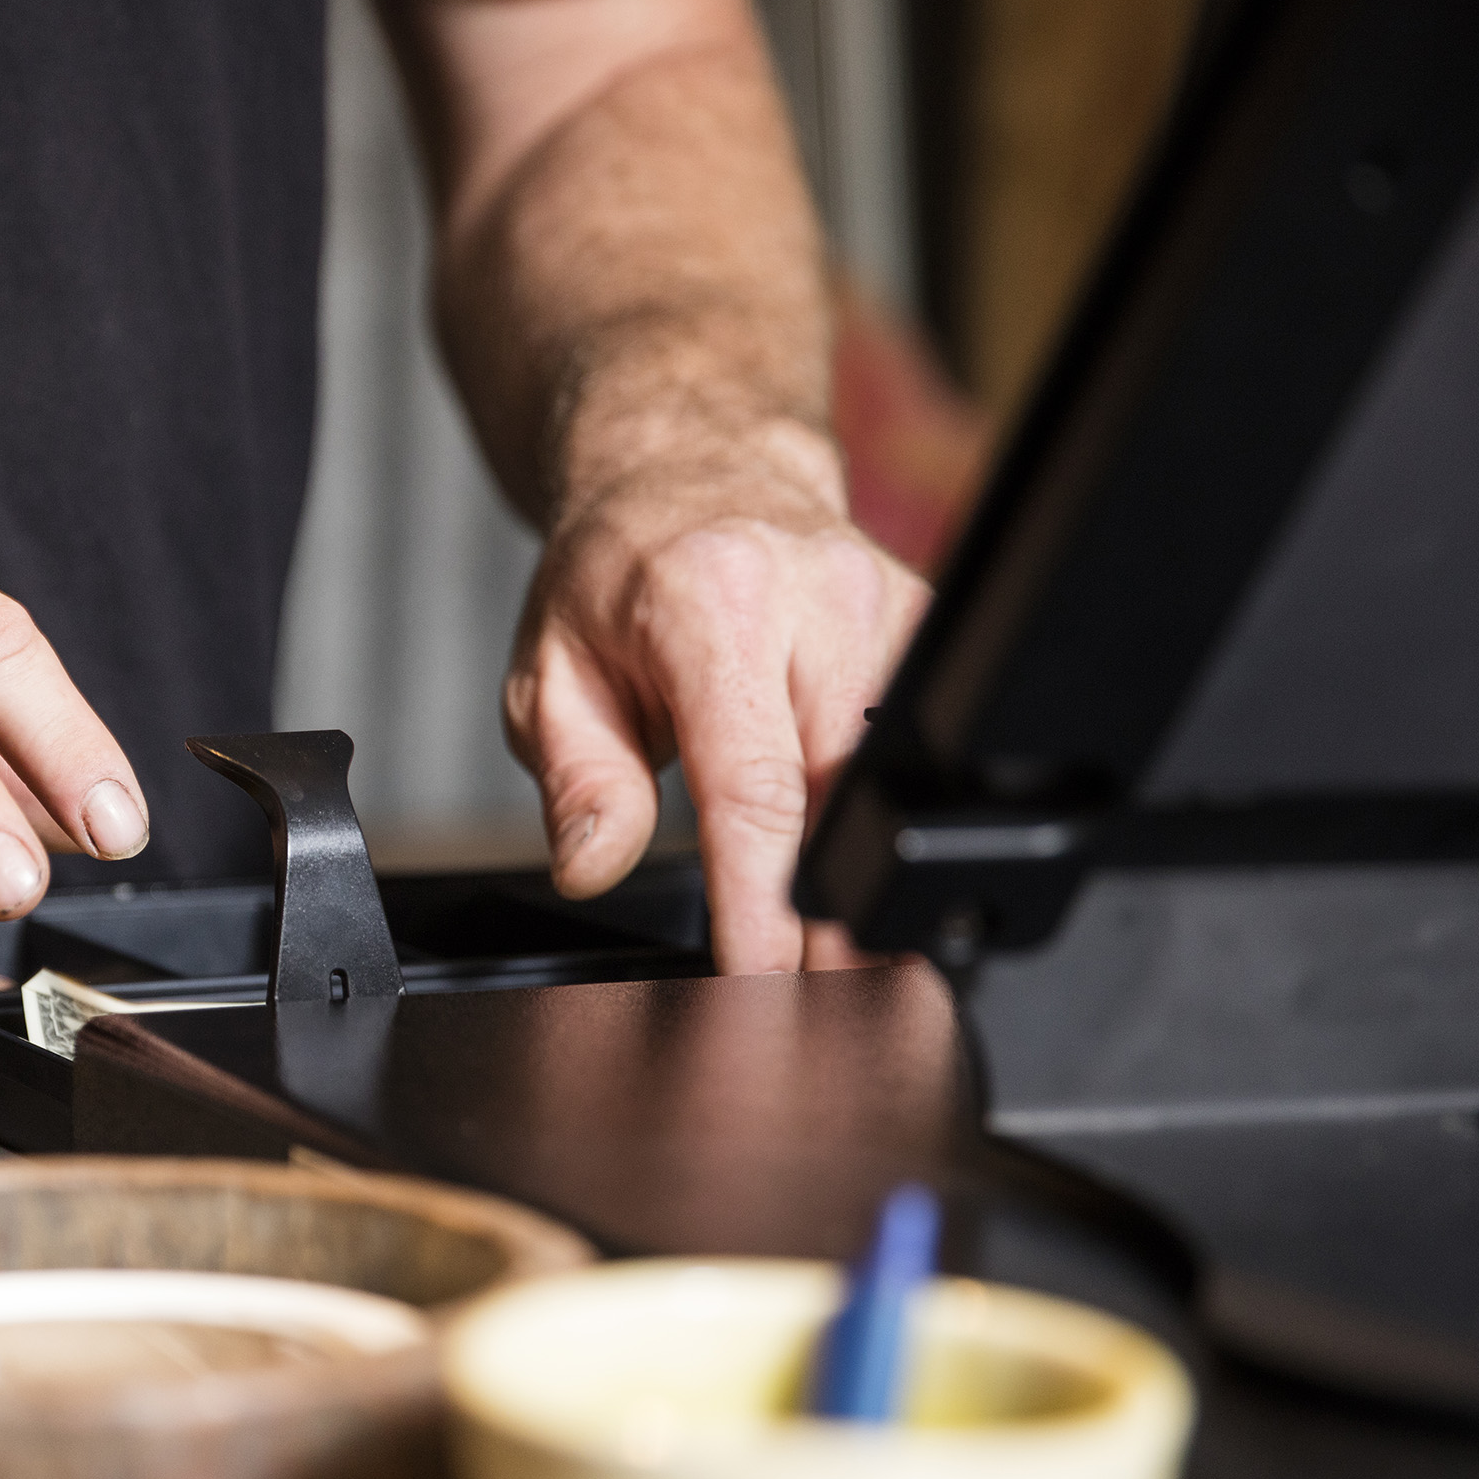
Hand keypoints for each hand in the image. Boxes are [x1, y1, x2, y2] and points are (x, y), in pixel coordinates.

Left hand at [507, 420, 926, 973]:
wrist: (692, 466)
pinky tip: (865, 887)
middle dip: (833, 915)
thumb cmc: (614, 574)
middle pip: (847, 791)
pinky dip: (890, 825)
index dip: (767, 897)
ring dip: (869, 880)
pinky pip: (916, 748)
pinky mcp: (928, 627)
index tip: (766, 977)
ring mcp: (890, 609)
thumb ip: (577, 776)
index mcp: (712, 603)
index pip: (756, 783)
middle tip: (812, 1012)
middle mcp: (818, 599)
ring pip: (898, 778)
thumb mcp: (550, 672)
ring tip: (840, 972)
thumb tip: (594, 864)